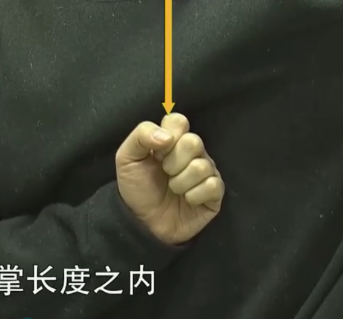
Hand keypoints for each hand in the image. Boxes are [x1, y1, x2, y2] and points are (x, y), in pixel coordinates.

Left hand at [115, 114, 224, 244]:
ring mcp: (206, 171)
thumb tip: (167, 136)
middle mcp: (193, 152)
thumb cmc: (137, 188)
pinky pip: (213, 186)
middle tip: (165, 173)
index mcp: (173, 139)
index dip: (167, 136)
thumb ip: (141, 135)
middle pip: (194, 141)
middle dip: (173, 163)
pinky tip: (187, 200)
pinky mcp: (215, 193)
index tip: (157, 152)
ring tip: (173, 190)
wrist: (142, 223)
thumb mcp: (127, 158)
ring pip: (202, 166)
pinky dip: (194, 196)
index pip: (179, 121)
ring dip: (181, 183)